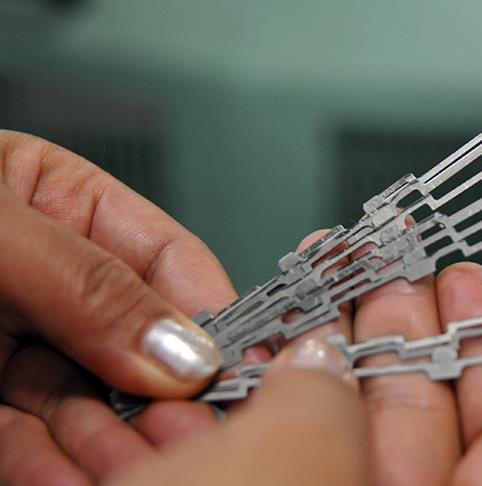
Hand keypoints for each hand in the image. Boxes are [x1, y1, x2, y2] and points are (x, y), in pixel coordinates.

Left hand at [0, 131, 239, 483]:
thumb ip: (87, 283)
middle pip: (136, 346)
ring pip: (89, 404)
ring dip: (118, 443)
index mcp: (61, 205)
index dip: (211, 313)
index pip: (169, 260)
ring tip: (144, 468)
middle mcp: (49, 281)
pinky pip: (27, 444)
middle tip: (192, 432)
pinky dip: (54, 470)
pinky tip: (81, 481)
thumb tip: (181, 349)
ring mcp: (16, 346)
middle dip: (163, 396)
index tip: (242, 362)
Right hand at [111, 258, 481, 485]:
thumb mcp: (286, 479)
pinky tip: (250, 367)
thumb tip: (320, 363)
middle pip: (424, 438)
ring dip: (324, 369)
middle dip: (403, 340)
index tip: (467, 282)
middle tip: (384, 270)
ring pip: (340, 454)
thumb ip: (325, 408)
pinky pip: (278, 473)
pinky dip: (265, 419)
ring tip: (309, 298)